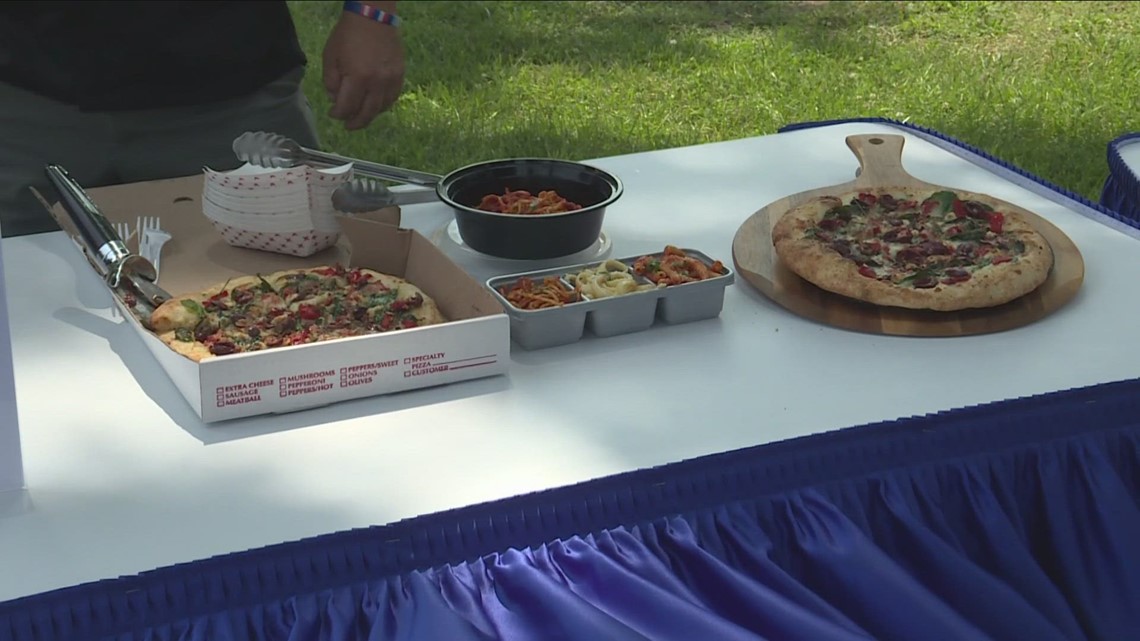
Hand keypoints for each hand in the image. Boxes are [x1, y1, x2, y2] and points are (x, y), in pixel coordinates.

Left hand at [321, 9, 405, 129]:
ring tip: (361, 116)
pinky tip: (375, 105)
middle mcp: (377, 83)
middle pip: (366, 113)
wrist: (373, 17)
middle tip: (348, 126)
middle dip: (355, 123)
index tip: (333, 114)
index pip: (347, 107)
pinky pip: (392, 98)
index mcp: (358, 78)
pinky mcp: (399, 76)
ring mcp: (391, 81)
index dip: (338, 114)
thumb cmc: (348, 35)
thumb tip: (336, 99)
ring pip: (380, 108)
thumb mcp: (330, 56)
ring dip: (369, 115)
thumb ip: (331, 81)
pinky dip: (382, 106)